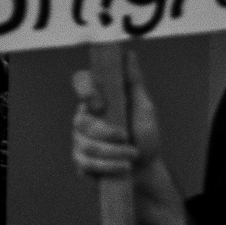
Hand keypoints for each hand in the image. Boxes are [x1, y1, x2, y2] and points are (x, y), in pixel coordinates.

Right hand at [71, 50, 163, 179]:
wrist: (146, 169)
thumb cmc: (145, 136)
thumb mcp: (144, 108)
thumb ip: (134, 83)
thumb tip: (128, 54)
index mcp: (98, 100)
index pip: (80, 83)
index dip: (84, 89)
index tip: (100, 103)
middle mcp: (84, 118)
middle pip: (81, 121)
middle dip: (107, 133)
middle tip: (128, 138)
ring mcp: (79, 141)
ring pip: (85, 145)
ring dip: (113, 152)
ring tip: (133, 156)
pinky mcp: (80, 163)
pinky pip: (85, 163)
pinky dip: (108, 166)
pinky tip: (123, 168)